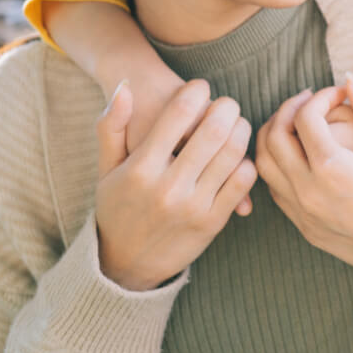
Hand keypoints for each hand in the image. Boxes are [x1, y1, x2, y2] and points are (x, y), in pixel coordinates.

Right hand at [119, 70, 251, 216]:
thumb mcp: (106, 168)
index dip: (196, 91)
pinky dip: (246, 161)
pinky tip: (238, 156)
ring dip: (241, 129)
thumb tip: (125, 87)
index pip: (179, 114)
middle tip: (227, 103)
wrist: (124, 265)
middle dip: (226, 107)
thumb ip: (112, 125)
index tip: (200, 88)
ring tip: (236, 124)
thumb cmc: (117, 206)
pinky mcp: (212, 223)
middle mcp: (168, 188)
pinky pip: (242, 181)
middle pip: (213, 130)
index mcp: (141, 169)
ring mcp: (193, 207)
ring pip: (233, 153)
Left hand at [256, 76, 352, 283]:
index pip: (304, 117)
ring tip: (296, 122)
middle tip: (309, 100)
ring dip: (274, 135)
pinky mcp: (302, 226)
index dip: (320, 97)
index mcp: (333, 168)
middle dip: (289, 109)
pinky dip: (276, 163)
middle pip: (273, 136)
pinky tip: (298, 153)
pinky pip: (274, 188)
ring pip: (264, 163)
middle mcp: (309, 190)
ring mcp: (302, 211)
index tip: (338, 94)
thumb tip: (350, 80)